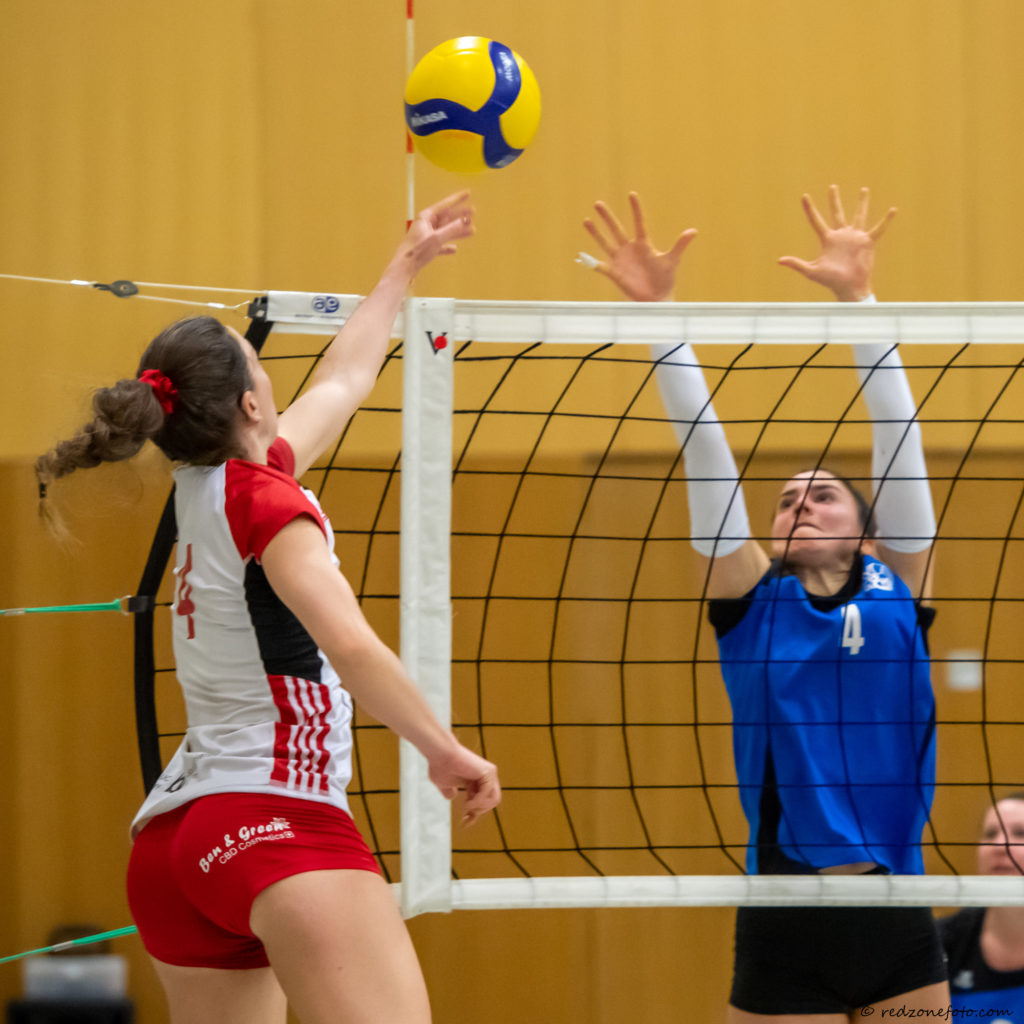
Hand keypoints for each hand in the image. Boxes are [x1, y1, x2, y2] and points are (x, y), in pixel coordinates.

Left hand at [395, 191, 474, 276]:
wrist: (404, 268)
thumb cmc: (416, 251)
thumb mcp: (436, 238)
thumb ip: (451, 229)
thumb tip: (464, 221)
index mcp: (425, 217)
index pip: (445, 205)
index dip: (457, 199)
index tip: (468, 193)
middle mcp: (425, 225)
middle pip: (446, 217)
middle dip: (460, 216)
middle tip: (473, 213)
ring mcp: (426, 237)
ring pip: (446, 231)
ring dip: (458, 231)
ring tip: (471, 230)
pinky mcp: (426, 248)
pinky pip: (440, 244)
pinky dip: (448, 246)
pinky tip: (454, 249)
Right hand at [428, 741, 500, 825]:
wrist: (440, 755)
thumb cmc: (439, 766)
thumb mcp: (444, 784)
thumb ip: (449, 791)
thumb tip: (451, 796)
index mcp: (476, 780)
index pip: (483, 801)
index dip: (474, 814)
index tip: (464, 824)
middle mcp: (486, 776)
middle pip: (492, 802)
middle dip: (479, 811)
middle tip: (466, 815)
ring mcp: (489, 773)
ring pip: (494, 800)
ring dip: (480, 807)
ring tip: (467, 806)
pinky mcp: (488, 772)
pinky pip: (488, 794)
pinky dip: (479, 801)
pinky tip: (468, 803)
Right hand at [582, 192, 696, 301]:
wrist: (657, 298)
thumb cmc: (665, 279)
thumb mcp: (672, 260)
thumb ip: (680, 245)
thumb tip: (693, 231)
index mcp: (643, 244)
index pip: (638, 223)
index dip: (636, 209)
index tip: (632, 194)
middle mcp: (630, 249)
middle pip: (616, 229)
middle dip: (607, 217)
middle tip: (598, 204)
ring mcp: (620, 260)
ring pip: (605, 243)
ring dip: (596, 233)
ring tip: (586, 220)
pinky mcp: (615, 273)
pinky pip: (601, 266)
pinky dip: (592, 263)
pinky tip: (583, 257)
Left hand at [777, 185, 895, 301]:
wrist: (849, 287)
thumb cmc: (831, 281)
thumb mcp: (812, 271)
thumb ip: (797, 264)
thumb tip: (779, 260)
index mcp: (827, 240)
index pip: (816, 221)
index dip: (810, 209)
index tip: (804, 196)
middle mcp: (841, 235)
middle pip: (837, 213)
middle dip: (834, 200)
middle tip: (832, 187)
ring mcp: (855, 237)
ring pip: (859, 215)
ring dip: (861, 203)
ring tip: (863, 189)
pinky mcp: (868, 242)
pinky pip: (879, 228)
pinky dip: (886, 220)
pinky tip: (893, 210)